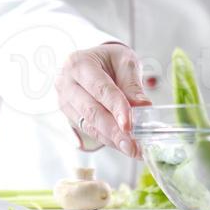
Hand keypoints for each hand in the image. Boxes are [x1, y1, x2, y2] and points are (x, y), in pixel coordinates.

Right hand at [55, 42, 151, 158]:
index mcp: (79, 63)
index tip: (129, 126)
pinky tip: (122, 145)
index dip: (116, 108)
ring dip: (112, 140)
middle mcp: (66, 82)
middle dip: (114, 131)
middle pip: (92, 111)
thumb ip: (132, 84)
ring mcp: (65, 101)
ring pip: (89, 125)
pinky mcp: (69, 115)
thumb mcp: (125, 62)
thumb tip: (144, 107)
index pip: (100, 88)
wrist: (95, 61)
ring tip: (132, 149)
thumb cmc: (110, 59)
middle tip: (133, 146)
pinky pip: (89, 130)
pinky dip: (107, 139)